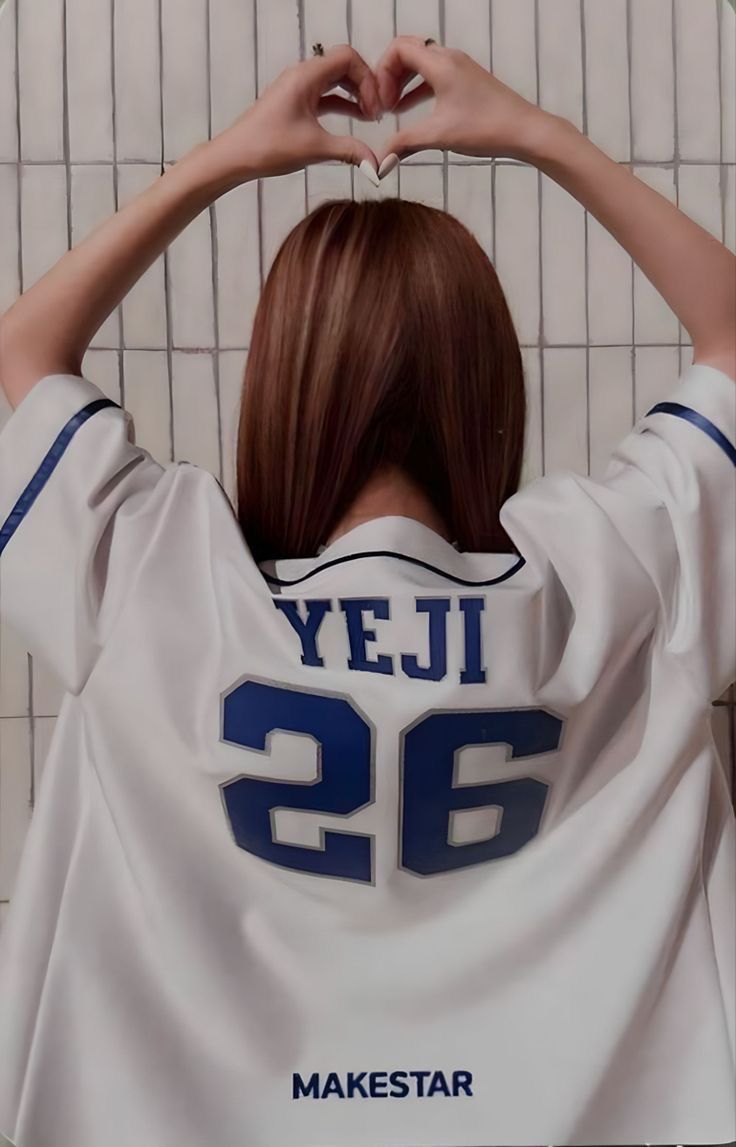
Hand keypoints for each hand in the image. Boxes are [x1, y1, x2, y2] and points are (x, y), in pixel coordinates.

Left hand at [209, 44, 382, 181]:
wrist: (235, 157)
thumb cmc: (265, 146)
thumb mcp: (315, 148)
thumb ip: (350, 152)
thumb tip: (376, 163)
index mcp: (306, 76)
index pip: (348, 58)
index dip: (368, 79)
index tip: (375, 106)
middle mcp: (302, 76)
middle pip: (344, 66)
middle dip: (365, 85)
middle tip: (378, 111)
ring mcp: (298, 88)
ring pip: (335, 80)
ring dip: (355, 94)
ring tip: (371, 116)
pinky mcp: (295, 102)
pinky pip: (325, 95)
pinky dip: (342, 103)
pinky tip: (355, 119)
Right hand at [374, 36, 554, 164]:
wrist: (525, 131)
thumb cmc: (486, 128)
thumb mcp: (439, 136)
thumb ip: (404, 144)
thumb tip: (379, 162)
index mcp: (441, 63)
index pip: (398, 49)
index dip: (382, 73)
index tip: (381, 101)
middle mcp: (450, 58)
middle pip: (407, 52)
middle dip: (389, 76)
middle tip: (382, 105)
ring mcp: (460, 67)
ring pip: (421, 64)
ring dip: (403, 82)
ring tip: (392, 109)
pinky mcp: (467, 80)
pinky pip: (434, 75)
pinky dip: (418, 89)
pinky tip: (409, 111)